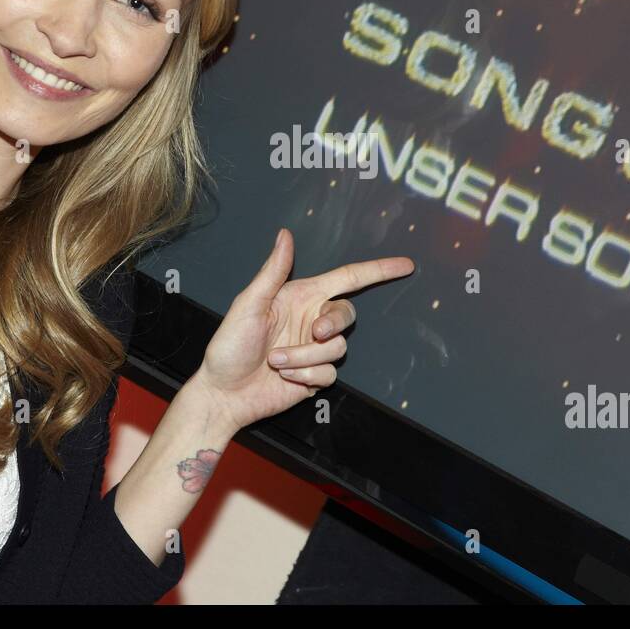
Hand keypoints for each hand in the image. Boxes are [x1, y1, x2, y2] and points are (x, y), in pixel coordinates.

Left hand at [189, 227, 414, 432]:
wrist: (225, 393)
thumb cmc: (229, 346)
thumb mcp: (248, 304)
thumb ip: (273, 271)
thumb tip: (285, 235)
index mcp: (300, 296)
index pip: (348, 278)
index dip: (378, 270)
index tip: (405, 265)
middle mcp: (311, 320)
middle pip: (347, 314)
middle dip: (333, 324)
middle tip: (313, 333)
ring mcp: (315, 349)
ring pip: (337, 348)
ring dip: (306, 357)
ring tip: (277, 361)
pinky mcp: (315, 375)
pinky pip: (329, 373)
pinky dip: (306, 376)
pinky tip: (285, 376)